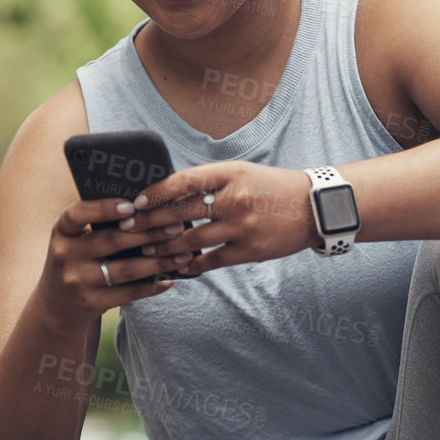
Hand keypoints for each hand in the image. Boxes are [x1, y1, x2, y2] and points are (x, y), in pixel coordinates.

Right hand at [37, 195, 195, 324]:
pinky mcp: (90, 302)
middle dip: (149, 232)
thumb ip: (99, 226)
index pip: (78, 214)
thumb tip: (146, 209)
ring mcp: (77, 281)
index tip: (131, 205)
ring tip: (182, 254)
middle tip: (177, 225)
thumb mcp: (76, 241)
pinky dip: (151, 286)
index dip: (104, 209)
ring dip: (157, 261)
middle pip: (112, 241)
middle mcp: (65, 255)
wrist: (56, 307)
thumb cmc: (76, 262)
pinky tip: (169, 280)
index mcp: (62, 231)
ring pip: (125, 269)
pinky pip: (127, 293)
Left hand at [131, 161, 317, 276]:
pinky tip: (178, 266)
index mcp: (230, 174)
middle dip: (148, 223)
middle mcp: (234, 199)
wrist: (313, 208)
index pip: (183, 182)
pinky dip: (191, 265)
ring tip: (146, 251)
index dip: (155, 193)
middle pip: (181, 213)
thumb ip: (208, 182)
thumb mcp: (241, 173)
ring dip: (164, 248)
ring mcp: (241, 227)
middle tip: (126, 229)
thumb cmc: (270, 187)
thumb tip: (168, 193)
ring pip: (191, 241)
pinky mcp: (249, 251)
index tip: (135, 202)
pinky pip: (211, 261)